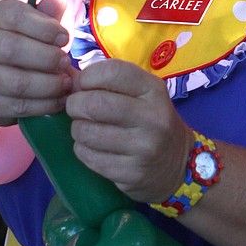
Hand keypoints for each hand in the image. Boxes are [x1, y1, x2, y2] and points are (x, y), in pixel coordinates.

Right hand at [0, 0, 73, 129]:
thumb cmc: (20, 44)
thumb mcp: (33, 25)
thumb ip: (47, 14)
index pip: (13, 16)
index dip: (43, 28)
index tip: (64, 38)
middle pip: (10, 49)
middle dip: (46, 58)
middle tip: (65, 63)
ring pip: (14, 83)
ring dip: (47, 85)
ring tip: (65, 84)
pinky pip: (14, 107)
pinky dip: (42, 106)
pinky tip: (57, 101)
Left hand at [65, 59, 192, 202]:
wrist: (179, 166)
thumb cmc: (151, 123)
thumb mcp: (140, 96)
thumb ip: (107, 83)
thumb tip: (66, 76)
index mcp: (154, 90)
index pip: (111, 72)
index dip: (88, 77)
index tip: (83, 86)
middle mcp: (153, 117)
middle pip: (94, 104)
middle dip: (74, 105)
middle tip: (76, 109)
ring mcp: (144, 148)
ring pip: (87, 133)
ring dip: (77, 130)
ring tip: (85, 129)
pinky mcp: (133, 173)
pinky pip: (90, 158)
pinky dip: (82, 150)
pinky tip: (92, 148)